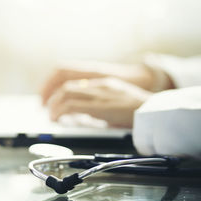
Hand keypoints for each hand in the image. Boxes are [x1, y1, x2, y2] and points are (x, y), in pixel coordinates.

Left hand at [41, 61, 171, 104]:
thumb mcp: (117, 101)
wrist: (154, 111)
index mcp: (103, 83)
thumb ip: (100, 103)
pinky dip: (61, 111)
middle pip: (67, 86)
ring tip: (51, 115)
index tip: (52, 100)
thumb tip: (82, 114)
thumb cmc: (138, 110)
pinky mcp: (100, 105)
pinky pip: (74, 105)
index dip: (59, 91)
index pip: (74, 83)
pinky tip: (57, 118)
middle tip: (46, 108)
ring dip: (55, 105)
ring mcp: (100, 94)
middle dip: (52, 97)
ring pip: (67, 93)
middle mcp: (99, 85)